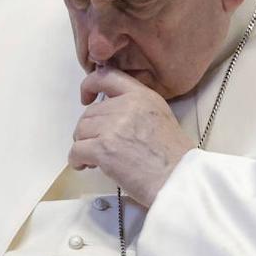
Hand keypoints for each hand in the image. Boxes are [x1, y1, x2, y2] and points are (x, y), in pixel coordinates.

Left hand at [70, 67, 194, 205]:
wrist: (179, 179)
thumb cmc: (174, 157)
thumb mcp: (160, 116)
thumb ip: (135, 109)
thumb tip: (109, 117)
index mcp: (141, 96)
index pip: (107, 76)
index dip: (89, 85)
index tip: (86, 99)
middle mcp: (126, 106)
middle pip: (89, 113)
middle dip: (89, 130)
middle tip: (98, 146)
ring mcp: (113, 127)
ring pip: (81, 131)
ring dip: (83, 145)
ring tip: (95, 160)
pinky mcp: (103, 149)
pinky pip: (76, 150)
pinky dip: (76, 160)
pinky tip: (85, 166)